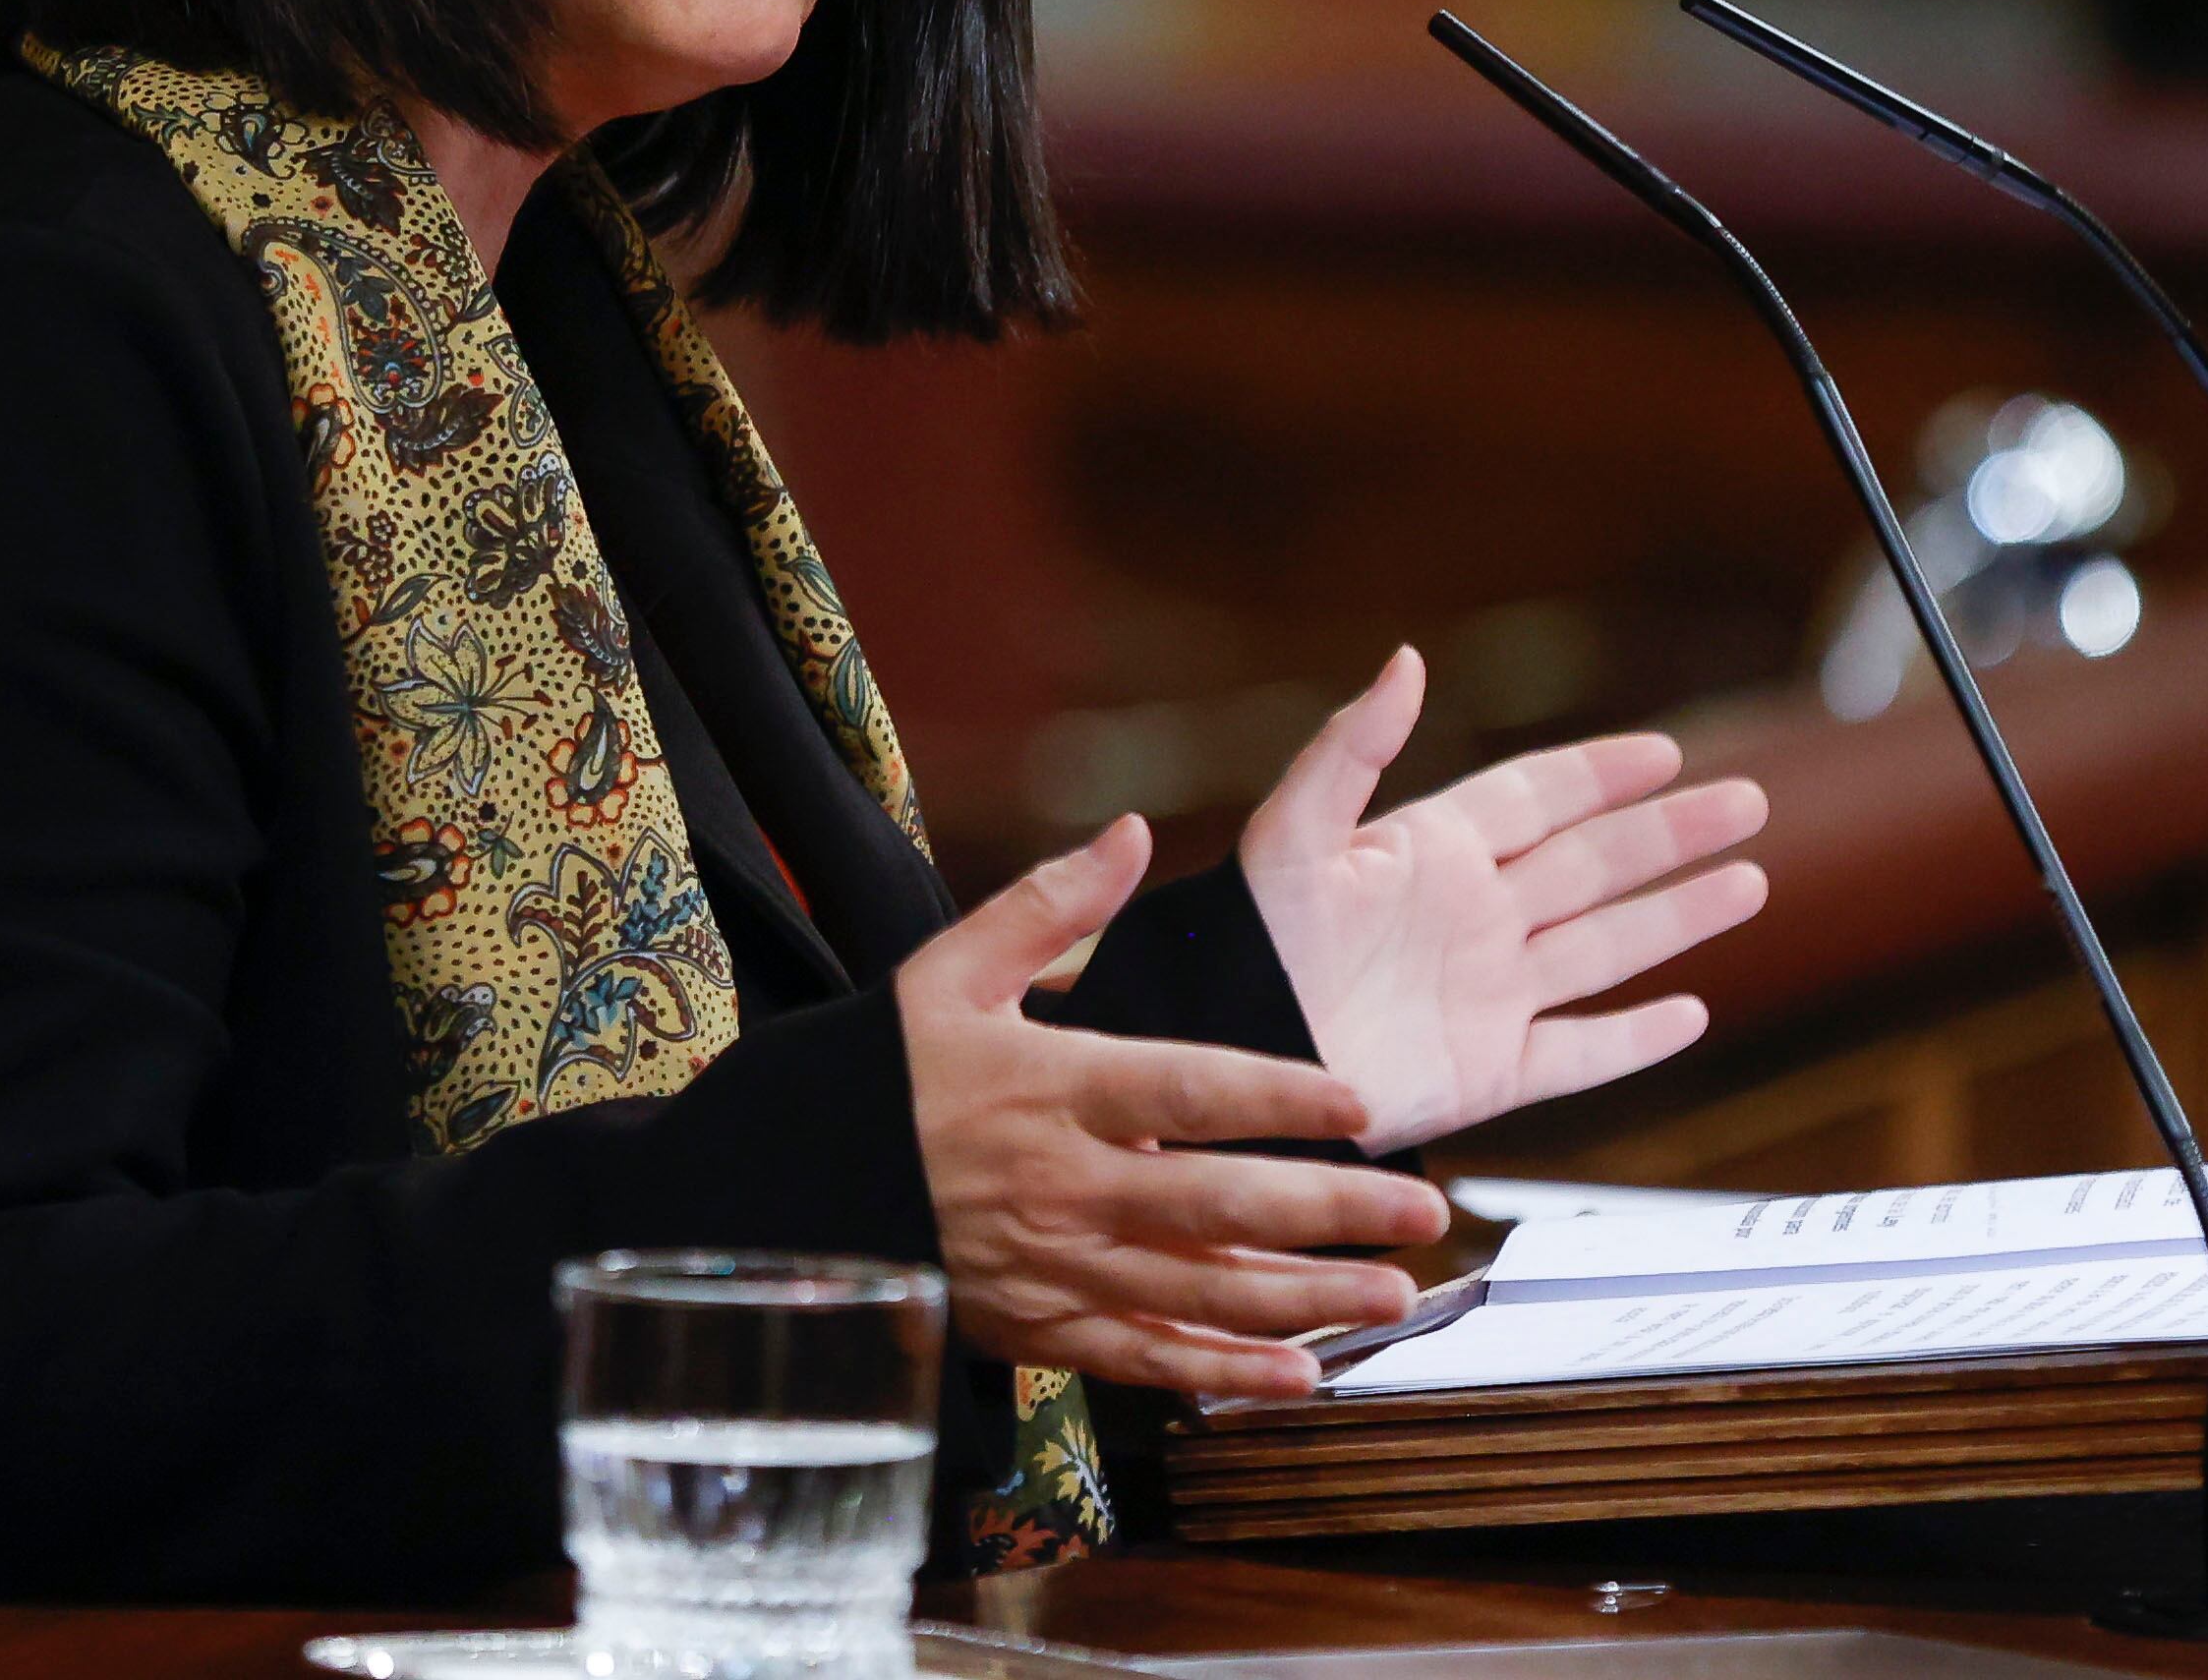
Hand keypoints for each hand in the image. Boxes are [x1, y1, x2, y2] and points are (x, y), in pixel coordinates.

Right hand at [896, 815, 1453, 1399]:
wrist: (783, 1192)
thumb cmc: (880, 1074)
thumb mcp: (946, 972)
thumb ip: (1048, 906)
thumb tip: (1133, 832)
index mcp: (1049, 1088)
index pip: (1183, 1091)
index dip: (1275, 1097)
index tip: (1359, 1102)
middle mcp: (1061, 1185)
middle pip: (1215, 1205)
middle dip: (1328, 1212)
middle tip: (1424, 1210)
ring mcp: (1053, 1267)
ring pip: (1197, 1292)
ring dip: (1303, 1298)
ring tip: (1392, 1296)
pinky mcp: (1039, 1326)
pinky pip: (1143, 1357)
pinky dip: (1222, 1374)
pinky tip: (1298, 1375)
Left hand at [1241, 648, 1769, 1153]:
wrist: (1227, 1060)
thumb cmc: (1244, 946)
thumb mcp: (1291, 835)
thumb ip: (1350, 750)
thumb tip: (1407, 660)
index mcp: (1431, 853)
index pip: (1536, 798)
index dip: (1600, 773)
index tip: (1666, 753)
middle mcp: (1472, 918)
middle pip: (1593, 865)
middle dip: (1670, 834)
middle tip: (1746, 801)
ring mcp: (1487, 996)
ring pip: (1605, 949)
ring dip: (1677, 917)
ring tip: (1749, 883)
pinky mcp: (1488, 1073)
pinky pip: (1578, 1052)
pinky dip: (1635, 1037)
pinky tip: (1689, 1013)